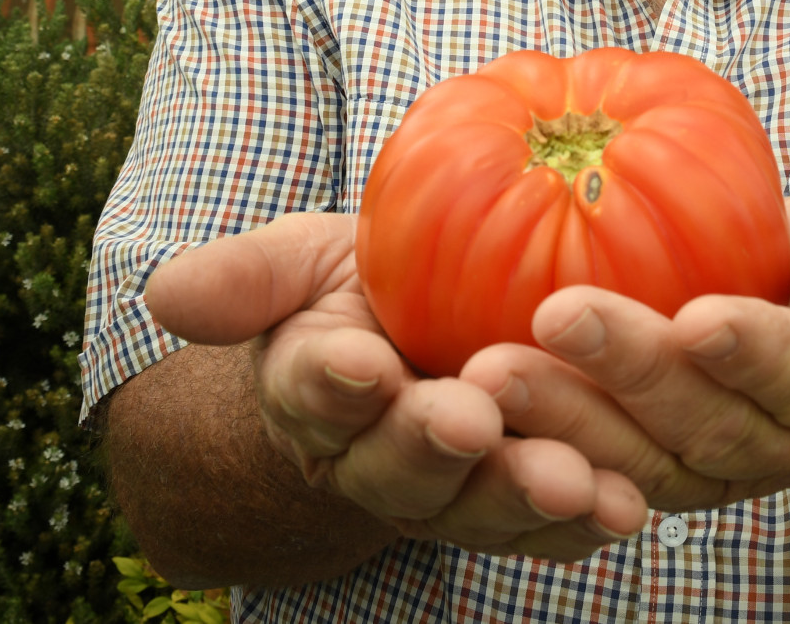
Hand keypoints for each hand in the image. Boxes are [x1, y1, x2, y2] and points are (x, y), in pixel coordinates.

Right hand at [144, 213, 648, 559]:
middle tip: (469, 421)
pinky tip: (627, 507)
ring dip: (522, 496)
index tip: (359, 363)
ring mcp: (449, 490)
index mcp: (312, 395)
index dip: (334, 383)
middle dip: (434, 448)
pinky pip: (549, 526)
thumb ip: (244, 279)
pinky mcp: (517, 504)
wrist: (418, 333)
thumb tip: (161, 293)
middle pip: (399, 467)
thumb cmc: (359, 286)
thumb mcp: (302, 263)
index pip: (313, 392)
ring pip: (478, 506)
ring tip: (572, 479)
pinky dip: (587, 521)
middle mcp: (374, 459)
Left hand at [458, 196, 789, 510]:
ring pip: (645, 462)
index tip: (697, 319)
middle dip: (632, 373)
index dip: (753, 351)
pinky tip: (482, 407)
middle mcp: (783, 446)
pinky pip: (601, 477)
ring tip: (494, 370)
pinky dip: (543, 448)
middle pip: (709, 423)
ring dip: (567, 419)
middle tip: (558, 315)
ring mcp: (717, 476)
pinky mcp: (658, 482)